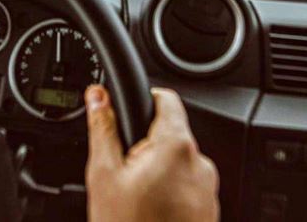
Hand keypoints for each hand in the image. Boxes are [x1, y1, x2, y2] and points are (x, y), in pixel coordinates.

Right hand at [84, 85, 219, 221]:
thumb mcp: (104, 176)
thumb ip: (103, 129)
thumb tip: (98, 96)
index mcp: (177, 146)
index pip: (166, 99)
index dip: (143, 100)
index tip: (126, 114)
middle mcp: (201, 165)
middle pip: (169, 136)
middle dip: (144, 149)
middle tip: (123, 176)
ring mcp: (208, 191)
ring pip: (176, 165)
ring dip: (156, 174)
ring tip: (135, 203)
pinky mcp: (209, 212)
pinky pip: (186, 190)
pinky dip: (167, 196)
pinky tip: (149, 216)